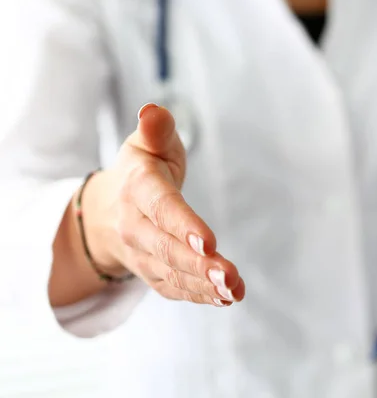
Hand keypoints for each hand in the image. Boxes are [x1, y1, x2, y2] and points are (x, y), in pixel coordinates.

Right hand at [85, 103, 243, 306]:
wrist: (110, 207)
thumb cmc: (143, 169)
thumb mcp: (147, 143)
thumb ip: (156, 129)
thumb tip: (153, 111)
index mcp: (137, 187)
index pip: (161, 207)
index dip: (183, 224)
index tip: (208, 241)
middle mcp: (134, 225)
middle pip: (166, 248)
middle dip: (198, 264)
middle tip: (230, 275)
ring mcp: (141, 253)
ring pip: (171, 273)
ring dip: (204, 285)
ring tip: (234, 291)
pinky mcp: (151, 271)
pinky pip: (173, 288)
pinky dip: (198, 295)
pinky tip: (225, 297)